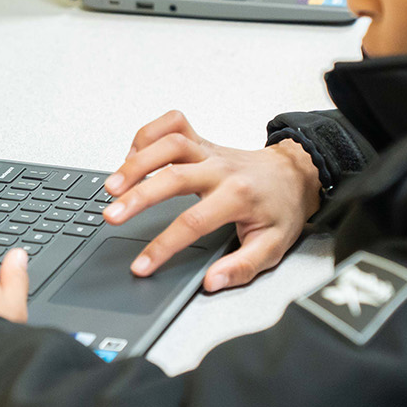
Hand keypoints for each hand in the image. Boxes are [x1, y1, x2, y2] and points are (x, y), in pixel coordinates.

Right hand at [104, 111, 321, 291]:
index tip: (141, 265)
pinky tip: (132, 157)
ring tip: (112, 186)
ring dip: (137, 161)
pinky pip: (173, 124)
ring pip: (170, 143)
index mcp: (239, 197)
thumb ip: (242, 267)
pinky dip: (149, 135)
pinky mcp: (202, 141)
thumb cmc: (281, 210)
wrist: (294, 175)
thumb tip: (212, 282)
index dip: (163, 246)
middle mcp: (221, 169)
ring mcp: (210, 151)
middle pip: (174, 176)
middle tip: (112, 216)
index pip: (193, 222)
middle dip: (138, 196)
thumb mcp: (272, 247)